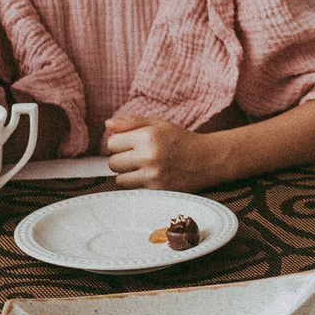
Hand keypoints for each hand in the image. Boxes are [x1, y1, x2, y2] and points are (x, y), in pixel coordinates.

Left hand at [103, 116, 217, 189]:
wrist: (207, 160)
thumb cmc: (181, 140)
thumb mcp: (158, 124)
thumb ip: (132, 122)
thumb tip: (107, 125)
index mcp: (148, 136)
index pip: (112, 143)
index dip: (119, 144)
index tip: (131, 145)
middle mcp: (149, 156)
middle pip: (113, 163)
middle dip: (122, 160)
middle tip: (138, 157)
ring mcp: (153, 176)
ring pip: (120, 180)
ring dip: (128, 175)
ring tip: (144, 168)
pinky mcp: (157, 191)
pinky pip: (132, 191)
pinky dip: (137, 185)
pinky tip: (149, 178)